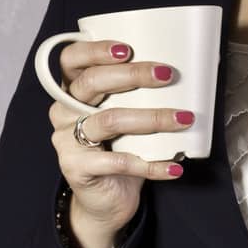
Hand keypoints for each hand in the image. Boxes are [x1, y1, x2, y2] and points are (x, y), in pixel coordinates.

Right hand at [47, 40, 194, 238]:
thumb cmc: (120, 148)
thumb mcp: (127, 115)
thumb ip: (137, 94)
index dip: (95, 50)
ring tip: (184, 119)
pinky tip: (174, 166)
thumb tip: (182, 74)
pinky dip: (152, 164)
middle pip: (92, 83)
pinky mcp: (76, 169)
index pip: (71, 59)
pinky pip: (118, 162)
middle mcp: (64, 112)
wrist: (107, 198)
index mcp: (72, 91)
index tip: (127, 49)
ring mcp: (66, 141)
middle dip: (133, 75)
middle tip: (167, 75)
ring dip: (152, 118)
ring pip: (110, 120)